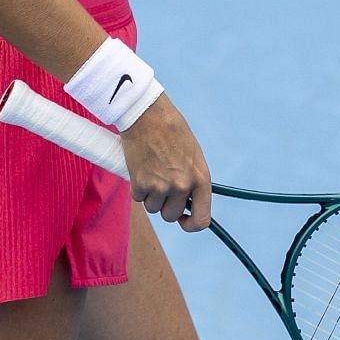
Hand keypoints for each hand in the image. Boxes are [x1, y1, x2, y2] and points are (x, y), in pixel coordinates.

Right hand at [118, 94, 211, 231]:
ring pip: (153, 208)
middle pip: (171, 216)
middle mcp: (182, 186)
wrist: (147, 115)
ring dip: (151, 196)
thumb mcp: (193, 156)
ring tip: (151, 172)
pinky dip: (138, 187)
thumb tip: (187, 202)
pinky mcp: (140, 183)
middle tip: (161, 186)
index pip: (201, 219)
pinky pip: (138, 198)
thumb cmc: (171, 131)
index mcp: (200, 179)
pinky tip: (141, 168)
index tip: (183, 220)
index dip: (191, 224)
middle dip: (165, 205)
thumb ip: (192, 180)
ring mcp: (160, 187)